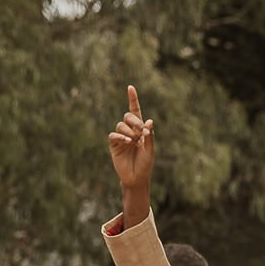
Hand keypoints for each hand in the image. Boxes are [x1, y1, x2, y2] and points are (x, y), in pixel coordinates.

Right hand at [108, 85, 155, 221]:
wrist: (137, 178)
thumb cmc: (146, 163)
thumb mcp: (151, 149)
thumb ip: (150, 135)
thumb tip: (149, 120)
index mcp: (140, 129)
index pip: (135, 111)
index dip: (132, 99)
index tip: (130, 87)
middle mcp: (129, 130)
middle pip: (128, 116)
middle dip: (135, 121)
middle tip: (142, 131)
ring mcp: (121, 137)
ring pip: (121, 125)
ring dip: (129, 130)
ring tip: (135, 141)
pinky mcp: (114, 145)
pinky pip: (114, 135)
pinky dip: (120, 137)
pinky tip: (127, 142)